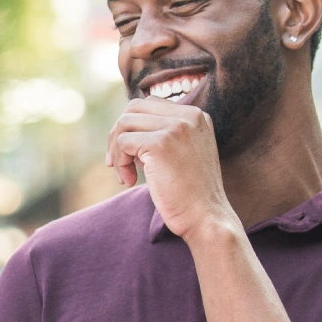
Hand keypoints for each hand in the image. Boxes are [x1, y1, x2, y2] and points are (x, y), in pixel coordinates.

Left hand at [105, 97, 234, 240]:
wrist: (206, 217)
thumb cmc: (189, 192)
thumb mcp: (180, 153)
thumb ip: (160, 135)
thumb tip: (122, 128)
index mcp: (196, 115)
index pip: (149, 104)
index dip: (132, 127)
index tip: (129, 154)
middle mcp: (189, 115)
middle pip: (133, 108)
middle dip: (117, 134)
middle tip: (115, 162)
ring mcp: (176, 127)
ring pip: (124, 123)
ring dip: (116, 151)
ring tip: (125, 175)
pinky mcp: (161, 143)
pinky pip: (123, 142)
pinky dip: (119, 163)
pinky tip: (129, 182)